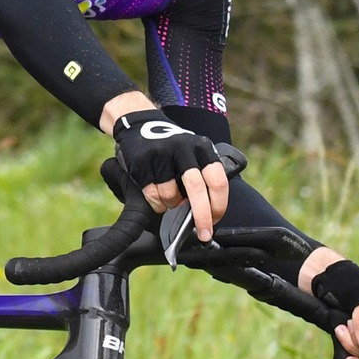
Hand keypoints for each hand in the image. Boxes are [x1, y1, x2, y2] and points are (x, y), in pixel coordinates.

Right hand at [108, 106, 229, 238]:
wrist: (140, 124)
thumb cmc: (171, 149)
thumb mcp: (192, 154)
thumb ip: (202, 178)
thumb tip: (208, 215)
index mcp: (202, 148)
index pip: (218, 180)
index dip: (219, 205)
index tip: (215, 222)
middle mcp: (184, 149)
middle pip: (197, 189)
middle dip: (202, 216)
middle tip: (204, 233)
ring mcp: (162, 154)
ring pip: (171, 195)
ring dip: (170, 206)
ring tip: (168, 200)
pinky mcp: (142, 161)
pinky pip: (151, 194)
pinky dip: (155, 203)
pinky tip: (155, 195)